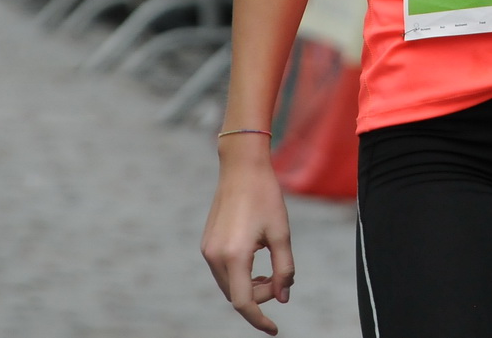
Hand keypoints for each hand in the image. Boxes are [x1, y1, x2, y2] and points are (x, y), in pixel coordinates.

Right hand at [202, 140, 295, 334]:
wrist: (241, 168)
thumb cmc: (265, 197)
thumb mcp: (281, 234)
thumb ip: (284, 269)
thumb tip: (284, 297)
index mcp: (235, 255)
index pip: (244, 303)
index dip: (259, 319)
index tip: (274, 329)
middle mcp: (215, 256)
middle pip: (236, 296)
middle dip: (259, 297)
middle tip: (280, 282)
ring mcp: (208, 250)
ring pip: (228, 285)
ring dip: (249, 287)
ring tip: (269, 272)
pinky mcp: (207, 244)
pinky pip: (223, 271)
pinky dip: (239, 275)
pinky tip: (255, 262)